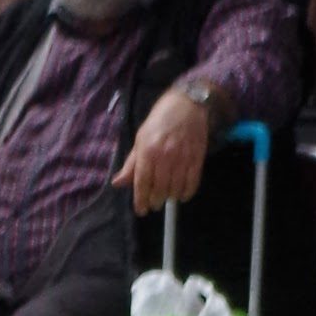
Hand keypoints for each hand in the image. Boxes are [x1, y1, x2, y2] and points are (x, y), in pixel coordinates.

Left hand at [118, 85, 214, 216]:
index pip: (142, 182)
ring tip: (167, 197)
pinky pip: (193, 181)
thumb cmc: (159, 121)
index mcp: (147, 151)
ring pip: (176, 187)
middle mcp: (164, 156)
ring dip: (171, 197)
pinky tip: (182, 195)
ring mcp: (183, 157)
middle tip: (154, 204)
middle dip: (156, 201)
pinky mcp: (197, 156)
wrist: (187, 104)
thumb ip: (131, 164)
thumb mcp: (140, 139)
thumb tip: (118, 183)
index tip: (141, 211)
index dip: (141, 200)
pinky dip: (187, 192)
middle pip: (160, 188)